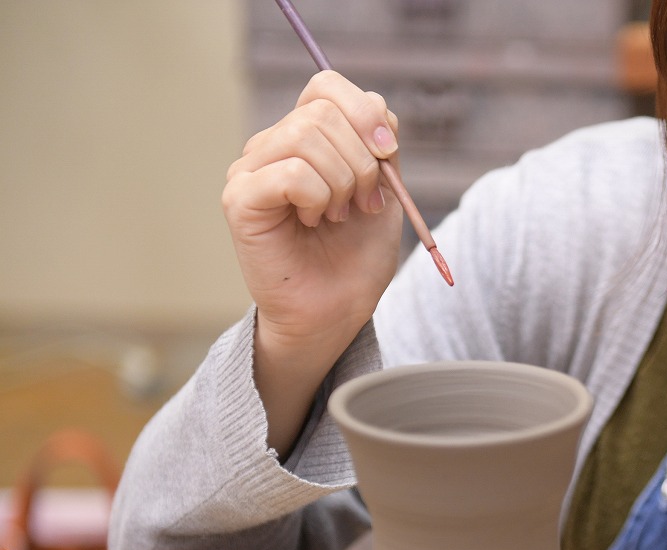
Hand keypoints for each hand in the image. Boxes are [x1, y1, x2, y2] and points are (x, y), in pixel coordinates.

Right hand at [221, 70, 404, 451]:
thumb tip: (376, 109)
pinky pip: (292, 173)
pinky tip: (314, 223)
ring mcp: (250, 171)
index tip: (390, 154)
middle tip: (362, 204)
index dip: (366, 113)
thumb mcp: (384, 190)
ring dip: (343, 183)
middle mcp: (270, 147)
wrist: (338, 310)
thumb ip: (380, 144)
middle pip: (323, 112)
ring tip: (337, 217)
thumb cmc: (356, 255)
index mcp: (303, 138)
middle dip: (363, 161)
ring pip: (308, 137)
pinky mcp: (240, 200)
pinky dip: (319, 198)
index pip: (326, 87)